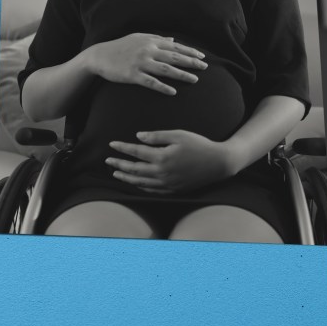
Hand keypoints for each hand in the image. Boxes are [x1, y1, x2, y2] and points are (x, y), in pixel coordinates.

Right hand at [86, 33, 206, 94]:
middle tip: (205, 67)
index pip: (175, 47)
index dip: (190, 52)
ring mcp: (140, 63)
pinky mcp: (132, 75)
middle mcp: (147, 51)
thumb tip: (173, 40)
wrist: (99, 56)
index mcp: (150, 42)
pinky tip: (173, 92)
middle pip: (174, 57)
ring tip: (194, 80)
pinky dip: (163, 87)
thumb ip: (157, 38)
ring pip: (166, 70)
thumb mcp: (138, 38)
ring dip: (182, 75)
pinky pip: (151, 82)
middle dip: (191, 62)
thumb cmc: (120, 47)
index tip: (202, 57)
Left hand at [106, 130, 239, 192]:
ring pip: (141, 182)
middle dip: (119, 165)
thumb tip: (139, 137)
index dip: (123, 148)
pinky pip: (152, 190)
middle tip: (108, 161)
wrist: (218, 163)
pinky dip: (141, 186)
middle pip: (134, 170)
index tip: (112, 144)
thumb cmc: (200, 145)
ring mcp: (167, 183)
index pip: (136, 152)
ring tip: (116, 174)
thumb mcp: (179, 135)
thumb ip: (158, 136)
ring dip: (127, 178)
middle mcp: (162, 173)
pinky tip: (136, 183)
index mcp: (162, 157)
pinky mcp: (173, 189)